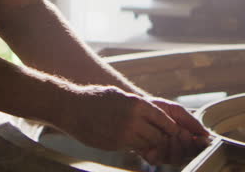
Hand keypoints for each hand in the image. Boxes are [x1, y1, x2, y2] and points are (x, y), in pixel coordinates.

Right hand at [55, 85, 180, 161]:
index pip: (164, 120)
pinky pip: (132, 148)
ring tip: (142, 136)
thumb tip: (154, 114)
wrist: (71, 108)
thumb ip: (138, 105)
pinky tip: (128, 139)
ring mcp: (124, 134)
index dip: (170, 127)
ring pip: (147, 144)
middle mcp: (133, 120)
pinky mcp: (115, 144)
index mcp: (137, 104)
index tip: (173, 130)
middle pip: (159, 136)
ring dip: (148, 142)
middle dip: (161, 138)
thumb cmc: (95, 99)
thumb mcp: (120, 95)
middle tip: (161, 137)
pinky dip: (134, 146)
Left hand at [144, 97, 211, 164]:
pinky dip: (159, 151)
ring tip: (169, 134)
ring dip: (174, 147)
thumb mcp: (176, 110)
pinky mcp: (151, 156)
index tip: (201, 138)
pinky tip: (157, 140)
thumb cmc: (159, 108)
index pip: (197, 147)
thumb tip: (207, 134)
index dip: (201, 145)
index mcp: (185, 138)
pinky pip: (158, 160)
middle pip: (188, 155)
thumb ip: (191, 121)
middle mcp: (176, 148)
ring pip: (175, 159)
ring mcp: (164, 154)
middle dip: (187, 145)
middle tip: (182, 133)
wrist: (139, 108)